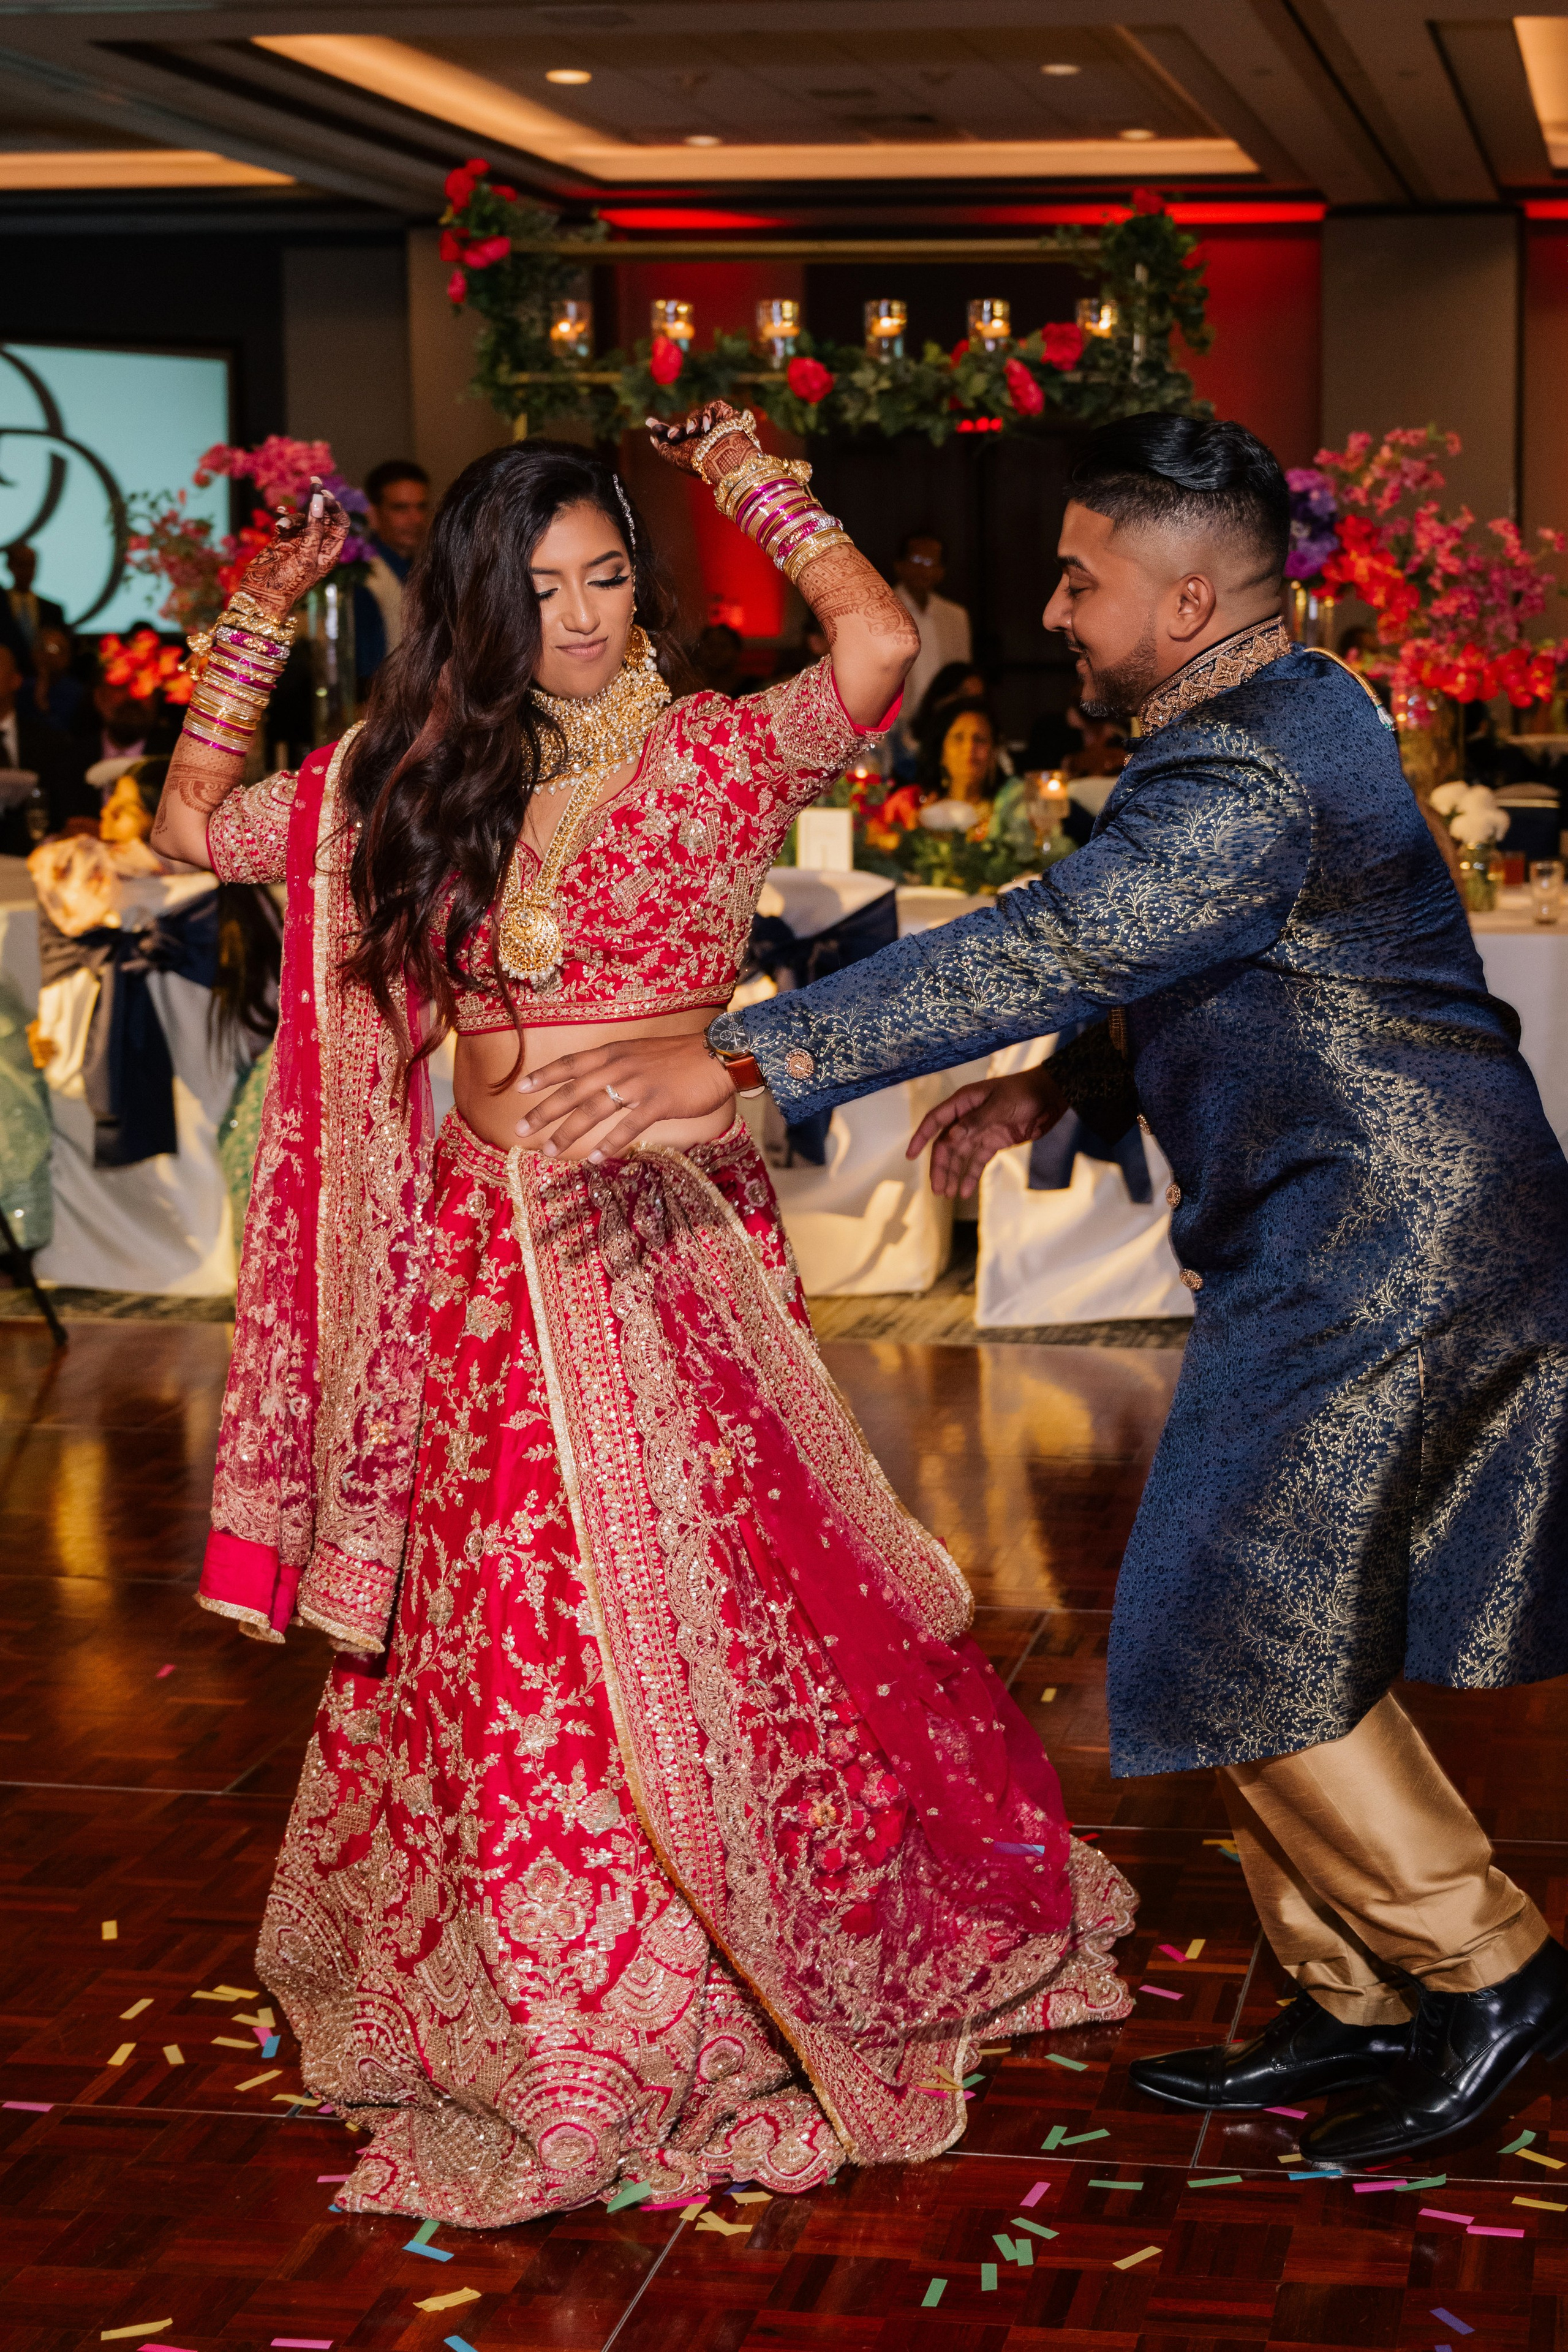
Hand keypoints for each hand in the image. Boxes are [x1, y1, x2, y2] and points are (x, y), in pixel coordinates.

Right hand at [236, 476, 350, 618]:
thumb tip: (319, 501)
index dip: (335, 507)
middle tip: (314, 483)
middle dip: (318, 501)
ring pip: (302, 517)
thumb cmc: (290, 582)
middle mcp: (317, 545)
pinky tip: (278, 515)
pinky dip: (283, 517)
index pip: (340, 523)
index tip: (325, 495)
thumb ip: (313, 529)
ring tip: (281, 527)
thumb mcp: (305, 556)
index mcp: (330, 552)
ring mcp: (300, 542)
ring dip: (292, 517)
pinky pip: (286, 522)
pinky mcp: (283, 540)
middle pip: (323, 515)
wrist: (263, 595)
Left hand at [514, 1033, 739, 1158]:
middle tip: (520, 1130)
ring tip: (548, 1151)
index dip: (544, 1076)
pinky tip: (593, 1159)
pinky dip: (608, 1144)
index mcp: (615, 1052)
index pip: (570, 1063)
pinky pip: (627, 1126)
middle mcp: (620, 1066)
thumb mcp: (642, 1052)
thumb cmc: (681, 1058)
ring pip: (592, 1110)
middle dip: (543, 1111)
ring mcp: (637, 1084)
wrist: (718, 1056)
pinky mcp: (657, 1102)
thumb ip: (618, 1065)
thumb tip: (598, 1082)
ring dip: (567, 1132)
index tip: (519, 1089)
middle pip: (572, 1090)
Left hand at [645, 400, 753, 481]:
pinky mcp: (724, 414)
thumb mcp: (675, 457)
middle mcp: (703, 437)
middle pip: (684, 426)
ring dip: (691, 424)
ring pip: (695, 416)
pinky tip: (707, 428)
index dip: (662, 428)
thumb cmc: (701, 462)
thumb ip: (662, 447)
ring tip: (692, 432)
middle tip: (673, 436)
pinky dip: (705, 417)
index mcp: (693, 449)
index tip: (649, 422)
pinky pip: (710, 409)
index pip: (675, 434)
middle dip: (676, 430)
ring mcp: (714, 425)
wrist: (725, 457)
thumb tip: (653, 437)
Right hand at [907, 1067, 1066, 1198]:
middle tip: (938, 1189)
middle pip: (946, 1145)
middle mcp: (967, 1117)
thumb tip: (952, 1138)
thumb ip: (976, 1122)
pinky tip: (965, 1191)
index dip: (921, 1137)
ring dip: (953, 1174)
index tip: (910, 1155)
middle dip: (940, 1167)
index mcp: (964, 1102)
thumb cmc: (1025, 1093)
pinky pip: (977, 1161)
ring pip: (960, 1156)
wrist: (1051, 1096)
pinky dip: (971, 1175)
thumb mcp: (1000, 1105)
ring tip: (948, 1194)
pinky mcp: (993, 1142)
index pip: (935, 1121)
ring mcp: (980, 1131)